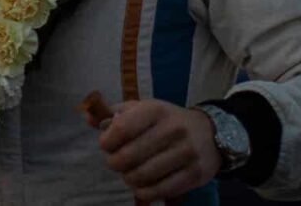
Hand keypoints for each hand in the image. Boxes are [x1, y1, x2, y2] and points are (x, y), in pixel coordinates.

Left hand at [98, 99, 220, 201]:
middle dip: (115, 163)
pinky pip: (158, 191)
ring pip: (140, 177)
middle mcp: (173, 130)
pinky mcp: (194, 174)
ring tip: (131, 173)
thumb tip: (89, 118)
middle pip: (127, 157)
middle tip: (118, 162)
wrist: (211, 133)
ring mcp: (186, 153)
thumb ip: (115, 113)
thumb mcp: (144, 109)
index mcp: (156, 110)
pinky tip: (143, 184)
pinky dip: (144, 191)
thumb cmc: (167, 121)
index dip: (106, 142)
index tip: (106, 145)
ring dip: (128, 178)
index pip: (121, 129)